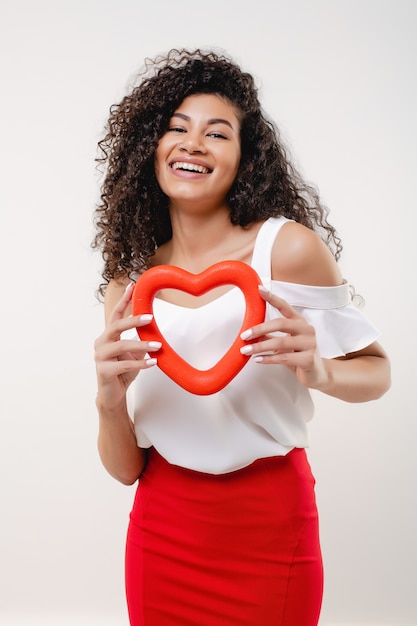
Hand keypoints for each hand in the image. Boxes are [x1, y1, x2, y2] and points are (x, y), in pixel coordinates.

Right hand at [94, 283, 160, 411]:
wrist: (113, 395)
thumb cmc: (122, 372)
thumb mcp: (134, 353)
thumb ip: (140, 340)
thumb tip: (154, 329)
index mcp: (107, 336)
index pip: (115, 315)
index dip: (124, 300)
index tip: (132, 286)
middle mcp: (101, 343)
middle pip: (116, 326)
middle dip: (133, 320)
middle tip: (150, 317)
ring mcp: (100, 357)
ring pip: (121, 346)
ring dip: (141, 344)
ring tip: (158, 346)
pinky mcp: (104, 371)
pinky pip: (124, 365)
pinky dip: (140, 363)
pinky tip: (152, 362)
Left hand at [240, 285, 329, 390]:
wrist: (317, 374)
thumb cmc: (299, 355)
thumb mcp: (284, 343)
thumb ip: (270, 336)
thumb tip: (250, 333)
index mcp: (300, 322)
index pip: (285, 306)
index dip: (272, 297)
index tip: (259, 290)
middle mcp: (307, 329)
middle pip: (281, 323)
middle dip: (260, 329)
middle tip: (244, 335)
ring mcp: (310, 344)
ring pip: (281, 342)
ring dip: (260, 347)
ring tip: (246, 350)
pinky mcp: (309, 359)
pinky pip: (284, 357)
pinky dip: (268, 359)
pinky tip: (258, 359)